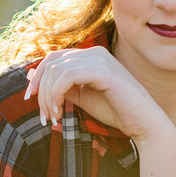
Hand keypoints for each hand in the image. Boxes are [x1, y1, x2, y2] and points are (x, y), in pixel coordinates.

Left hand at [24, 46, 172, 142]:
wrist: (144, 124)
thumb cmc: (116, 110)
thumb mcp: (82, 97)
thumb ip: (61, 86)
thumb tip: (32, 77)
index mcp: (90, 56)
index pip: (53, 58)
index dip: (38, 77)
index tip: (31, 99)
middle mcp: (95, 52)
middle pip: (52, 63)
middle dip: (41, 90)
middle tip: (44, 116)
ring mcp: (100, 60)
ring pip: (57, 69)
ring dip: (48, 96)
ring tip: (54, 117)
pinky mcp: (104, 72)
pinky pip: (68, 76)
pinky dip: (57, 93)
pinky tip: (60, 111)